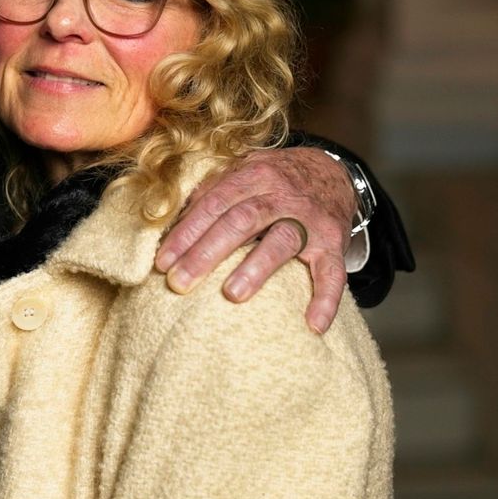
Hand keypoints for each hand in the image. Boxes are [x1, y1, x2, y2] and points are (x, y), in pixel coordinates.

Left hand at [153, 147, 356, 332]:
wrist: (333, 174)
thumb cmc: (275, 181)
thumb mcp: (243, 173)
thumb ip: (211, 191)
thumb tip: (168, 218)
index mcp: (254, 174)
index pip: (214, 202)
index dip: (187, 231)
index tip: (163, 261)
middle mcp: (282, 194)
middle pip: (241, 221)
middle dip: (207, 252)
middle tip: (179, 282)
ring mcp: (310, 219)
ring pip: (283, 242)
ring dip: (256, 268)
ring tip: (232, 295)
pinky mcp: (333, 243)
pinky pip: (333, 273)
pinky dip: (326, 299)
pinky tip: (313, 325)